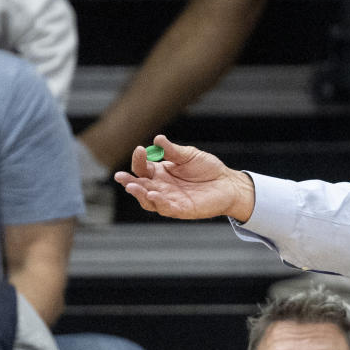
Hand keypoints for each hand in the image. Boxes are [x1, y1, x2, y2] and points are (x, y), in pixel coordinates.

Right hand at [113, 134, 255, 221]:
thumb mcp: (189, 155)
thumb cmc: (208, 169)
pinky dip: (159, 203)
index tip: (140, 149)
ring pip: (148, 200)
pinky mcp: (182, 210)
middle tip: (120, 176)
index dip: (139, 160)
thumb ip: (173, 150)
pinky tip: (153, 194)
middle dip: (129, 181)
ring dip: (139, 194)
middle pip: (140, 186)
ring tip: (133, 186)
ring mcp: (170, 200)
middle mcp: (162, 187)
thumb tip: (157, 139)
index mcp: (161, 172)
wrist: (228, 183)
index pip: (143, 168)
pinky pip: (166, 208)